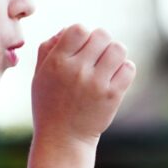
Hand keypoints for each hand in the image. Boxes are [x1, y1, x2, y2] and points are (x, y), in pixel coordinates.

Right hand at [31, 25, 135, 146]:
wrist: (63, 139)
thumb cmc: (49, 105)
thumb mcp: (39, 76)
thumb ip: (48, 48)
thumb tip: (67, 29)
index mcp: (57, 62)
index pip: (78, 29)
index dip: (83, 34)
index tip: (82, 47)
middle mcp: (77, 70)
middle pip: (102, 35)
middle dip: (101, 42)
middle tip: (97, 56)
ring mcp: (96, 83)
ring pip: (118, 49)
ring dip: (115, 54)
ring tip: (108, 65)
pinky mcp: (112, 96)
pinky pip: (129, 68)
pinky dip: (125, 69)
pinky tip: (115, 77)